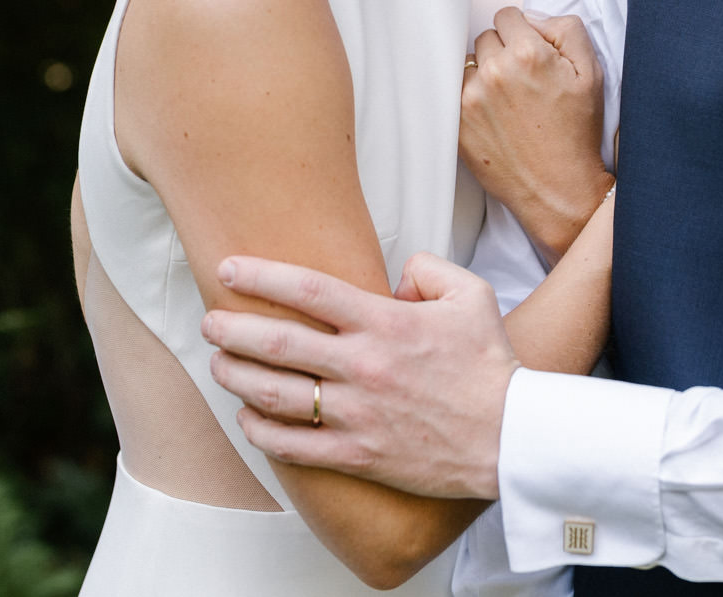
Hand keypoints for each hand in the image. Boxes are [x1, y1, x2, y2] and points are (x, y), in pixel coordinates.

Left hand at [202, 251, 518, 499]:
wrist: (512, 437)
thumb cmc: (491, 365)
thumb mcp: (471, 294)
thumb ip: (428, 269)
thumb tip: (396, 276)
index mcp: (385, 323)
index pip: (308, 290)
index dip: (261, 276)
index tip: (229, 269)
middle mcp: (364, 366)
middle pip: (277, 343)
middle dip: (231, 329)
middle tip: (210, 321)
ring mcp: (357, 414)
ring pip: (275, 395)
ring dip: (235, 376)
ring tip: (218, 364)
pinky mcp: (358, 454)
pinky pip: (292, 446)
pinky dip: (260, 431)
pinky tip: (247, 416)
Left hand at [461, 8, 610, 258]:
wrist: (559, 188)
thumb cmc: (577, 133)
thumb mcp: (591, 73)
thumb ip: (566, 30)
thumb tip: (534, 18)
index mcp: (528, 54)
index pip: (507, 16)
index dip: (522, 33)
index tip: (529, 53)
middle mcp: (495, 71)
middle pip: (486, 37)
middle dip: (503, 52)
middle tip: (522, 81)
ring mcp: (470, 98)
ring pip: (468, 63)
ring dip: (483, 73)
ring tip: (506, 100)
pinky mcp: (456, 122)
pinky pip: (453, 91)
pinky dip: (469, 97)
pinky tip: (490, 114)